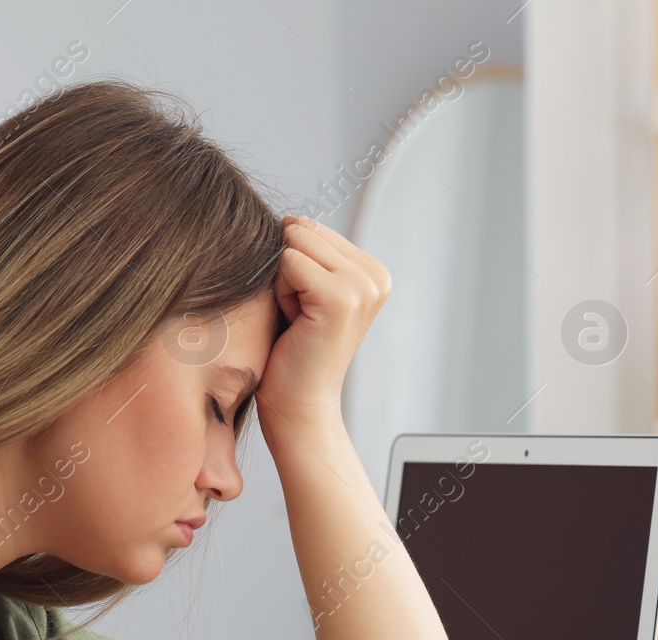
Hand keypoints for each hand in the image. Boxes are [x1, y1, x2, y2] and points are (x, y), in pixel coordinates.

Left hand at [257, 215, 392, 429]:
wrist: (299, 405)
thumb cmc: (294, 352)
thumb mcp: (305, 290)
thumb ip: (306, 251)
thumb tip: (289, 217)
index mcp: (373, 271)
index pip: (312, 229)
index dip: (295, 267)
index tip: (307, 309)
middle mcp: (376, 276)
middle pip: (303, 232)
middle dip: (287, 271)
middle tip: (301, 316)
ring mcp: (363, 286)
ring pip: (294, 246)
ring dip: (283, 283)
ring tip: (299, 320)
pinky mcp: (342, 297)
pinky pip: (288, 263)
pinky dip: (281, 294)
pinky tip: (297, 324)